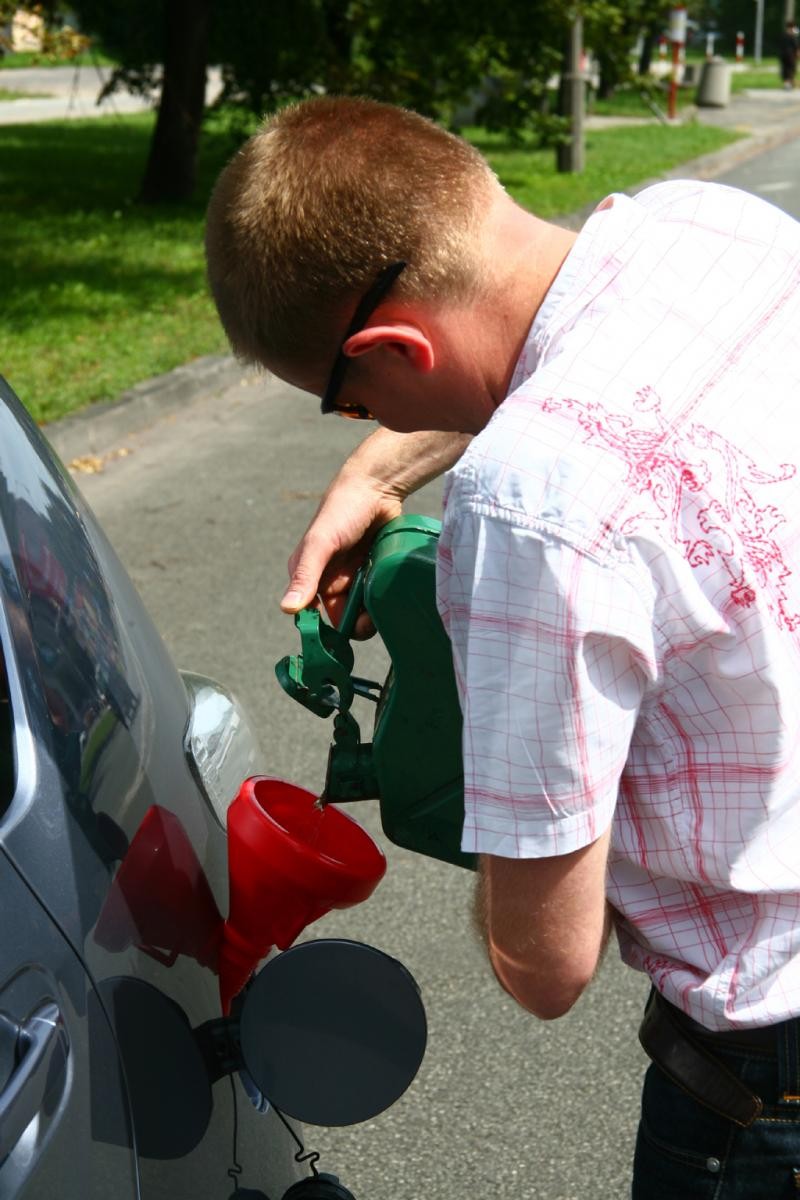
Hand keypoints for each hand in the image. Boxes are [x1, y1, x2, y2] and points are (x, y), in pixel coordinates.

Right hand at [281, 472, 401, 635]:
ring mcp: (351, 577)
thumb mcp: (321, 543)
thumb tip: (287, 608)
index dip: (323, 630)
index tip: (339, 639)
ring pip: (359, 611)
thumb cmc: (342, 511)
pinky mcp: (371, 573)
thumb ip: (306, 574)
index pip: (310, 615)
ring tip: (380, 602)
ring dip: (369, 613)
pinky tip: (388, 592)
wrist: (377, 487)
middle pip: (339, 619)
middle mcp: (327, 579)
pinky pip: (375, 597)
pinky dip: (381, 600)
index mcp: (307, 575)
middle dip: (352, 623)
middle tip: (367, 618)